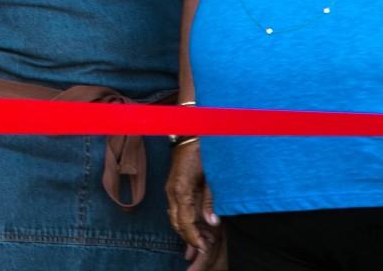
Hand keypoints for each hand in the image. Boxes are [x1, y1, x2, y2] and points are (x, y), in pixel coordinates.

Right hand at [167, 141, 223, 269]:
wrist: (190, 134)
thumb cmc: (203, 153)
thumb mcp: (211, 178)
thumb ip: (210, 200)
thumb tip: (213, 222)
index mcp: (181, 190)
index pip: (185, 221)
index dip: (194, 237)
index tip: (204, 247)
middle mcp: (172, 191)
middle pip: (176, 222)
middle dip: (188, 237)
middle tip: (203, 247)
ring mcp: (170, 188)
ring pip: (173, 216)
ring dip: (185, 230)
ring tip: (200, 238)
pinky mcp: (172, 185)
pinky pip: (174, 208)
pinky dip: (182, 219)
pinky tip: (193, 223)